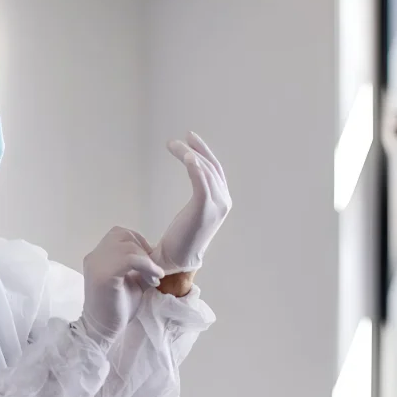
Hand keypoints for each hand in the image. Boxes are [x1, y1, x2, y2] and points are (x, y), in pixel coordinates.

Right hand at [80, 227, 164, 342]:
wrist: (103, 330)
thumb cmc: (116, 309)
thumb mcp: (133, 281)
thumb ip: (140, 266)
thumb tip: (158, 256)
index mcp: (98, 256)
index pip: (118, 235)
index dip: (138, 243)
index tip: (150, 263)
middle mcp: (94, 256)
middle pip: (122, 235)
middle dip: (143, 249)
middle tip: (153, 270)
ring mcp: (97, 264)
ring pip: (127, 246)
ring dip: (146, 260)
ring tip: (153, 278)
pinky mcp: (103, 275)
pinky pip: (129, 258)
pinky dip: (146, 266)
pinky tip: (153, 278)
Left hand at [151, 131, 231, 275]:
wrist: (176, 259)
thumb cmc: (180, 237)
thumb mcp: (193, 213)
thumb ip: (199, 196)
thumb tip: (195, 179)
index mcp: (222, 201)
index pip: (215, 169)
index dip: (204, 152)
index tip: (190, 139)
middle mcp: (224, 201)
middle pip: (212, 166)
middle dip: (197, 149)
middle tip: (182, 137)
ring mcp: (216, 205)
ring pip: (205, 170)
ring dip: (189, 154)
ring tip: (173, 145)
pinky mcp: (204, 209)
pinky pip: (202, 182)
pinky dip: (195, 166)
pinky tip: (186, 156)